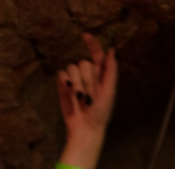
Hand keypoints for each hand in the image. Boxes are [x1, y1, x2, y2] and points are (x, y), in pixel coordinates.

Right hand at [57, 34, 117, 149]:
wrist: (87, 127)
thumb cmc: (101, 112)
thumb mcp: (110, 91)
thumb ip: (111, 70)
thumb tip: (111, 50)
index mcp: (101, 74)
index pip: (96, 54)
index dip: (92, 43)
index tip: (85, 35)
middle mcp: (87, 75)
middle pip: (84, 63)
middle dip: (88, 80)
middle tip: (91, 97)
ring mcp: (74, 79)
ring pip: (72, 68)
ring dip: (78, 84)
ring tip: (82, 99)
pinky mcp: (63, 86)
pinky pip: (62, 74)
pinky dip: (66, 82)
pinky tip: (70, 92)